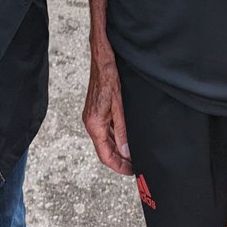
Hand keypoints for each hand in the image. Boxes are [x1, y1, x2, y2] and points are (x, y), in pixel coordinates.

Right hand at [83, 45, 132, 175]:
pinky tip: (126, 138)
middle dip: (120, 160)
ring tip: (133, 155)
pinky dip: (115, 138)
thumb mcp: (119, 104)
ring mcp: (92, 116)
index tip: (132, 172)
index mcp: (94, 124)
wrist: (101, 54)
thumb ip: (121, 129)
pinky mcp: (96, 110)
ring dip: (118, 149)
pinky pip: (105, 130)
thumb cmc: (109, 74)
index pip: (105, 155)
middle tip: (135, 166)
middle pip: (104, 150)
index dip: (119, 166)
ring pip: (105, 140)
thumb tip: (126, 150)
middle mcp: (91, 122)